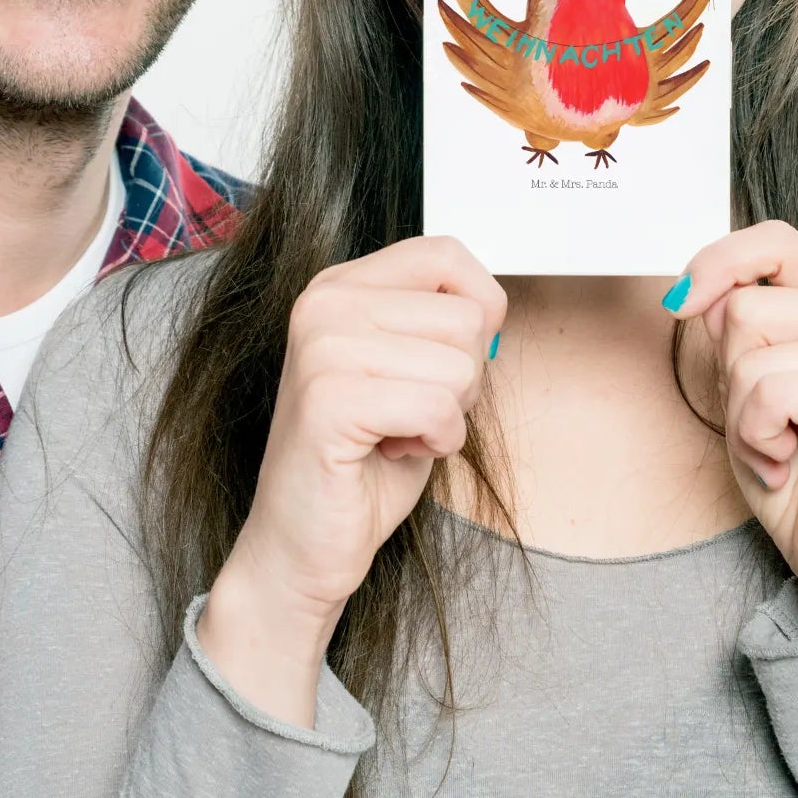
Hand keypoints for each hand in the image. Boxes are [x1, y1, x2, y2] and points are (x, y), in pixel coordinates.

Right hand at [197, 235, 504, 722]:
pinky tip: (391, 452)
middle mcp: (324, 302)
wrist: (303, 543)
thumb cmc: (364, 461)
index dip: (478, 310)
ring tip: (396, 433)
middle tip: (409, 412)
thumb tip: (493, 305)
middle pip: (465, 317)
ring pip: (458, 364)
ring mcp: (321, 347)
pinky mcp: (328, 399)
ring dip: (447, 416)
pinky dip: (436, 442)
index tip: (446, 360)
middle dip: (461, 379)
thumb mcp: (411, 371)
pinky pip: (438, 407)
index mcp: (340, 285)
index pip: (446, 254)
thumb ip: (440, 325)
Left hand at [669, 221, 797, 626]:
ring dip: (742, 415)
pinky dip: (758, 436)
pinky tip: (788, 462)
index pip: (774, 241)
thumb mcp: (746, 384)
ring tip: (779, 446)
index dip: (717, 262)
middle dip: (728, 375)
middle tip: (764, 424)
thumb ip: (733, 328)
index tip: (681, 304)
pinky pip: (771, 392)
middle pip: (743, 306)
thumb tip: (696, 292)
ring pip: (750, 352)